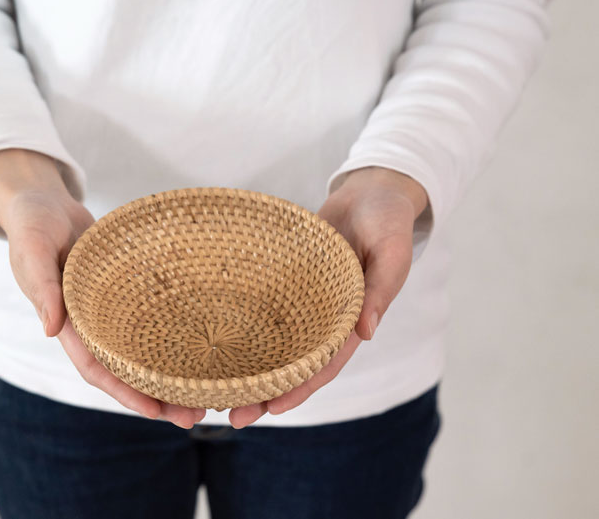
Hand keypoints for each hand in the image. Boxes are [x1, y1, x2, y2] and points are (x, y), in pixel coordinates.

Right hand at [0, 149, 204, 427]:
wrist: (45, 203)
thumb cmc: (32, 225)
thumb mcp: (32, 249)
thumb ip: (40, 286)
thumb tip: (51, 330)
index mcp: (67, 323)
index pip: (97, 369)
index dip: (124, 392)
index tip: (155, 412)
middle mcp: (91, 323)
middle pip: (127, 370)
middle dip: (157, 396)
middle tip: (196, 415)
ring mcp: (111, 309)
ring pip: (143, 349)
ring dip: (170, 373)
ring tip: (207, 392)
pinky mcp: (127, 291)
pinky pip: (152, 318)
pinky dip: (172, 335)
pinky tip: (201, 344)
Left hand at [228, 166, 428, 427]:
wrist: (371, 192)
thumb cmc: (388, 220)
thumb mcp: (392, 251)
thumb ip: (381, 290)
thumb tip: (366, 333)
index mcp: (353, 320)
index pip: (324, 364)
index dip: (300, 389)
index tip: (273, 409)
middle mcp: (325, 318)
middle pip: (293, 364)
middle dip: (266, 392)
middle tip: (231, 416)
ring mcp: (304, 302)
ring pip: (275, 343)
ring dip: (251, 369)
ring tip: (216, 391)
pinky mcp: (288, 282)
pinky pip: (265, 311)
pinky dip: (246, 330)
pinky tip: (217, 342)